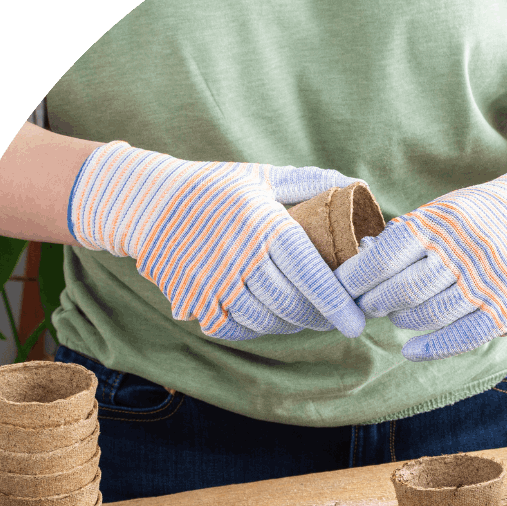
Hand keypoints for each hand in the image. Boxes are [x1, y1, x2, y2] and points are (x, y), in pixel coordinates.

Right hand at [69, 142, 365, 339]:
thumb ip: (312, 182)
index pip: (308, 271)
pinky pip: (238, 328)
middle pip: (291, 304)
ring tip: (309, 317)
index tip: (356, 323)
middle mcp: (236, 256)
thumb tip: (357, 187)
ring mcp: (212, 283)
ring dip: (293, 325)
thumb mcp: (262, 177)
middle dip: (321, 318)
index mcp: (261, 224)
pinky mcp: (194, 301)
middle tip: (339, 319)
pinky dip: (261, 328)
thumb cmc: (216, 188)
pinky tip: (274, 319)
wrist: (149, 204)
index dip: (336, 302)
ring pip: (266, 321)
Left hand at [336, 159, 506, 359]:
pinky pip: (462, 336)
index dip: (355, 278)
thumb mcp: (435, 214)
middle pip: (404, 290)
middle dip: (375, 302)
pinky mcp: (504, 308)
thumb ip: (400, 239)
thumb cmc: (469, 219)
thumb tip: (356, 265)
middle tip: (366, 305)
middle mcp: (463, 253)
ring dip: (402, 320)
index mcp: (439, 224)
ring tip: (394, 314)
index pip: (385, 257)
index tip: (339, 288)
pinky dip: (432, 348)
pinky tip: (411, 350)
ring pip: (429, 315)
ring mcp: (486, 283)